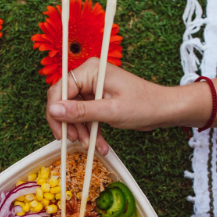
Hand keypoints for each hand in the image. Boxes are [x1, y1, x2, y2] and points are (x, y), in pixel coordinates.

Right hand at [46, 58, 170, 154]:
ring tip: (91, 146)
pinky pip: (86, 116)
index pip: (60, 89)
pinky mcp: (99, 100)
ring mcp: (94, 88)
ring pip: (74, 112)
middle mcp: (90, 76)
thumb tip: (53, 110)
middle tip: (73, 141)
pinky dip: (90, 131)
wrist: (164, 110)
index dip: (56, 112)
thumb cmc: (143, 105)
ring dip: (81, 131)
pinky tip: (99, 145)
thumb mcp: (110, 111)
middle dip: (69, 124)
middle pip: (64, 101)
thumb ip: (80, 111)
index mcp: (91, 71)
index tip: (60, 133)